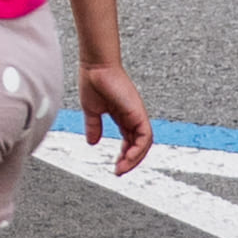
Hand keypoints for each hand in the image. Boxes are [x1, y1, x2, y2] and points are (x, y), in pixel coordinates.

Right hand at [79, 56, 153, 171]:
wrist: (95, 66)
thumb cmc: (93, 81)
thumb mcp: (92, 110)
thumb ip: (94, 126)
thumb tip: (92, 142)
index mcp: (124, 117)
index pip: (130, 142)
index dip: (124, 155)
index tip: (115, 167)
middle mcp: (134, 117)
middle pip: (139, 145)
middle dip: (130, 161)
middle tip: (119, 172)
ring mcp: (137, 115)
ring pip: (144, 144)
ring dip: (135, 159)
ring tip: (122, 168)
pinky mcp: (139, 114)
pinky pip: (145, 137)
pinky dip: (138, 150)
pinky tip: (127, 157)